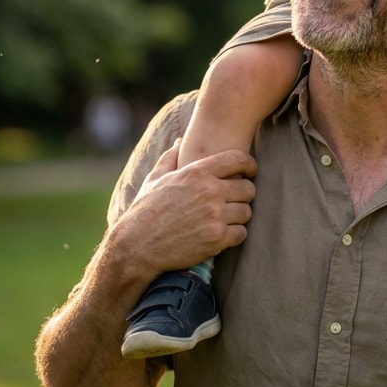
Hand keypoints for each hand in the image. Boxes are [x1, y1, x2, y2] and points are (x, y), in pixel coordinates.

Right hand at [123, 146, 256, 271]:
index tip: (249, 171)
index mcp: (197, 172)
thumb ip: (171, 157)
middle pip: (248, 188)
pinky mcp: (216, 239)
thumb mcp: (155, 179)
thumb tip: (180, 141)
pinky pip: (241, 233)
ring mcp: (215, 215)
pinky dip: (234, 235)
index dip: (249, 165)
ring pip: (246, 212)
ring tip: (227, 218)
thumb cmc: (145, 210)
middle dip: (243, 194)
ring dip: (239, 216)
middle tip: (235, 200)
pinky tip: (222, 235)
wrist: (137, 246)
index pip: (238, 159)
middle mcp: (209, 191)